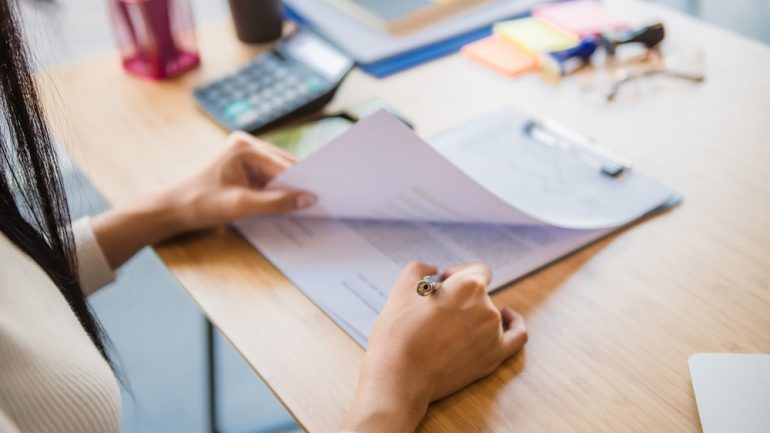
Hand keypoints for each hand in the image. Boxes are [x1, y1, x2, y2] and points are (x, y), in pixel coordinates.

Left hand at [91, 132, 314, 269]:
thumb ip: (275, 203)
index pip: (283, 165)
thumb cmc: (201, 204)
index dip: (303, 181)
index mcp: (244, 146)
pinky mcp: (245, 166)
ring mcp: (245, 154)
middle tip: (321, 200)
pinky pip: (270, 177)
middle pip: (284, 165)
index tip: (324, 194)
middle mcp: (247, 144)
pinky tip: (288, 202)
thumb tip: (308, 199)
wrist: (174, 210)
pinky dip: (279, 190)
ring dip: (290, 188)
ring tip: (308, 203)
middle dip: (299, 183)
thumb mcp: (240, 206)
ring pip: (279, 172)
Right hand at [341, 262, 527, 432]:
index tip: (443, 284)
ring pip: (488, 313)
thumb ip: (419, 268)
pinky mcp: (493, 357)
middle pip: (479, 293)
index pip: (476, 270)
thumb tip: (433, 269)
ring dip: (472, 314)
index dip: (458, 274)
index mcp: (469, 286)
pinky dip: (515, 324)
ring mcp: (492, 334)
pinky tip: (508, 317)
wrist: (400, 376)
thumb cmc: (399, 333)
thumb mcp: (402, 288)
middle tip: (434, 312)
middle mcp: (487, 307)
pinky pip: (517, 336)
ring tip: (446, 327)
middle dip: (459, 298)